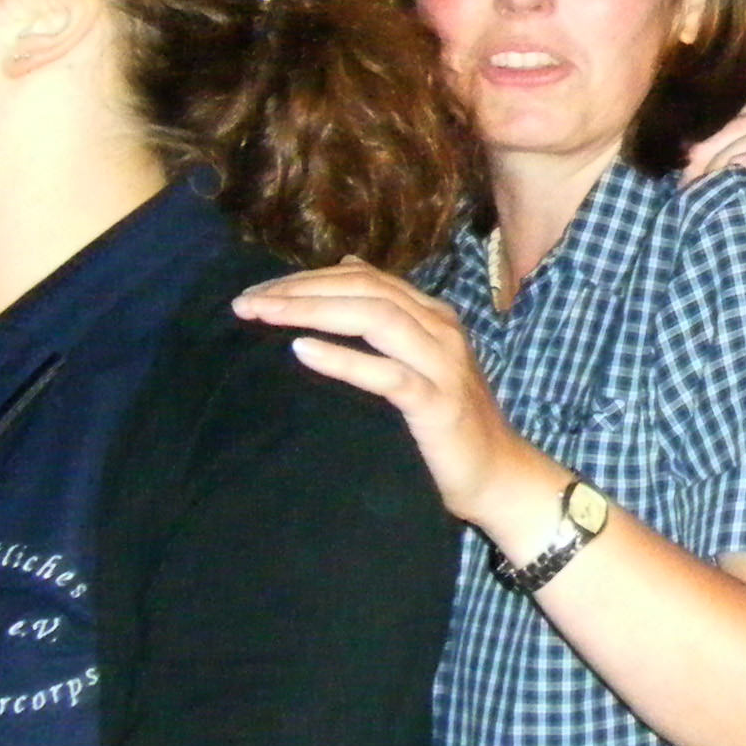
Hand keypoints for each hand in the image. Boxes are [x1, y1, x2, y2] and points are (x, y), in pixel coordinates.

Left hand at [230, 260, 531, 530]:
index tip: (257, 293)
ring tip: (265, 316)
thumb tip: (346, 268)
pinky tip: (302, 352)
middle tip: (246, 303)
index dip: (309, 279)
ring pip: (375, 319)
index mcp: (433, 316)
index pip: (365, 280)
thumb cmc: (449, 424)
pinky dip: (343, 359)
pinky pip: (387, 375)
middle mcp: (440, 330)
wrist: (499, 476)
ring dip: (313, 311)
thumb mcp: (416, 360)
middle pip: (365, 291)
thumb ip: (386, 316)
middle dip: (301, 290)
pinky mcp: (439, 404)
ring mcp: (443, 365)